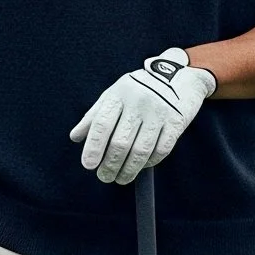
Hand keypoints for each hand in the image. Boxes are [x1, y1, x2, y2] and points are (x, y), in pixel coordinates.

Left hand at [70, 47, 215, 184]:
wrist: (179, 75)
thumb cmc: (139, 89)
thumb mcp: (114, 95)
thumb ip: (94, 116)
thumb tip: (75, 137)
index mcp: (119, 94)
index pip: (102, 124)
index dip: (93, 147)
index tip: (88, 165)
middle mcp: (138, 102)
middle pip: (120, 142)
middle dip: (110, 165)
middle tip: (105, 177)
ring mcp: (158, 112)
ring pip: (140, 150)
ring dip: (128, 170)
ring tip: (120, 178)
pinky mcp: (176, 122)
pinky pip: (161, 150)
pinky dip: (150, 163)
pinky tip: (142, 166)